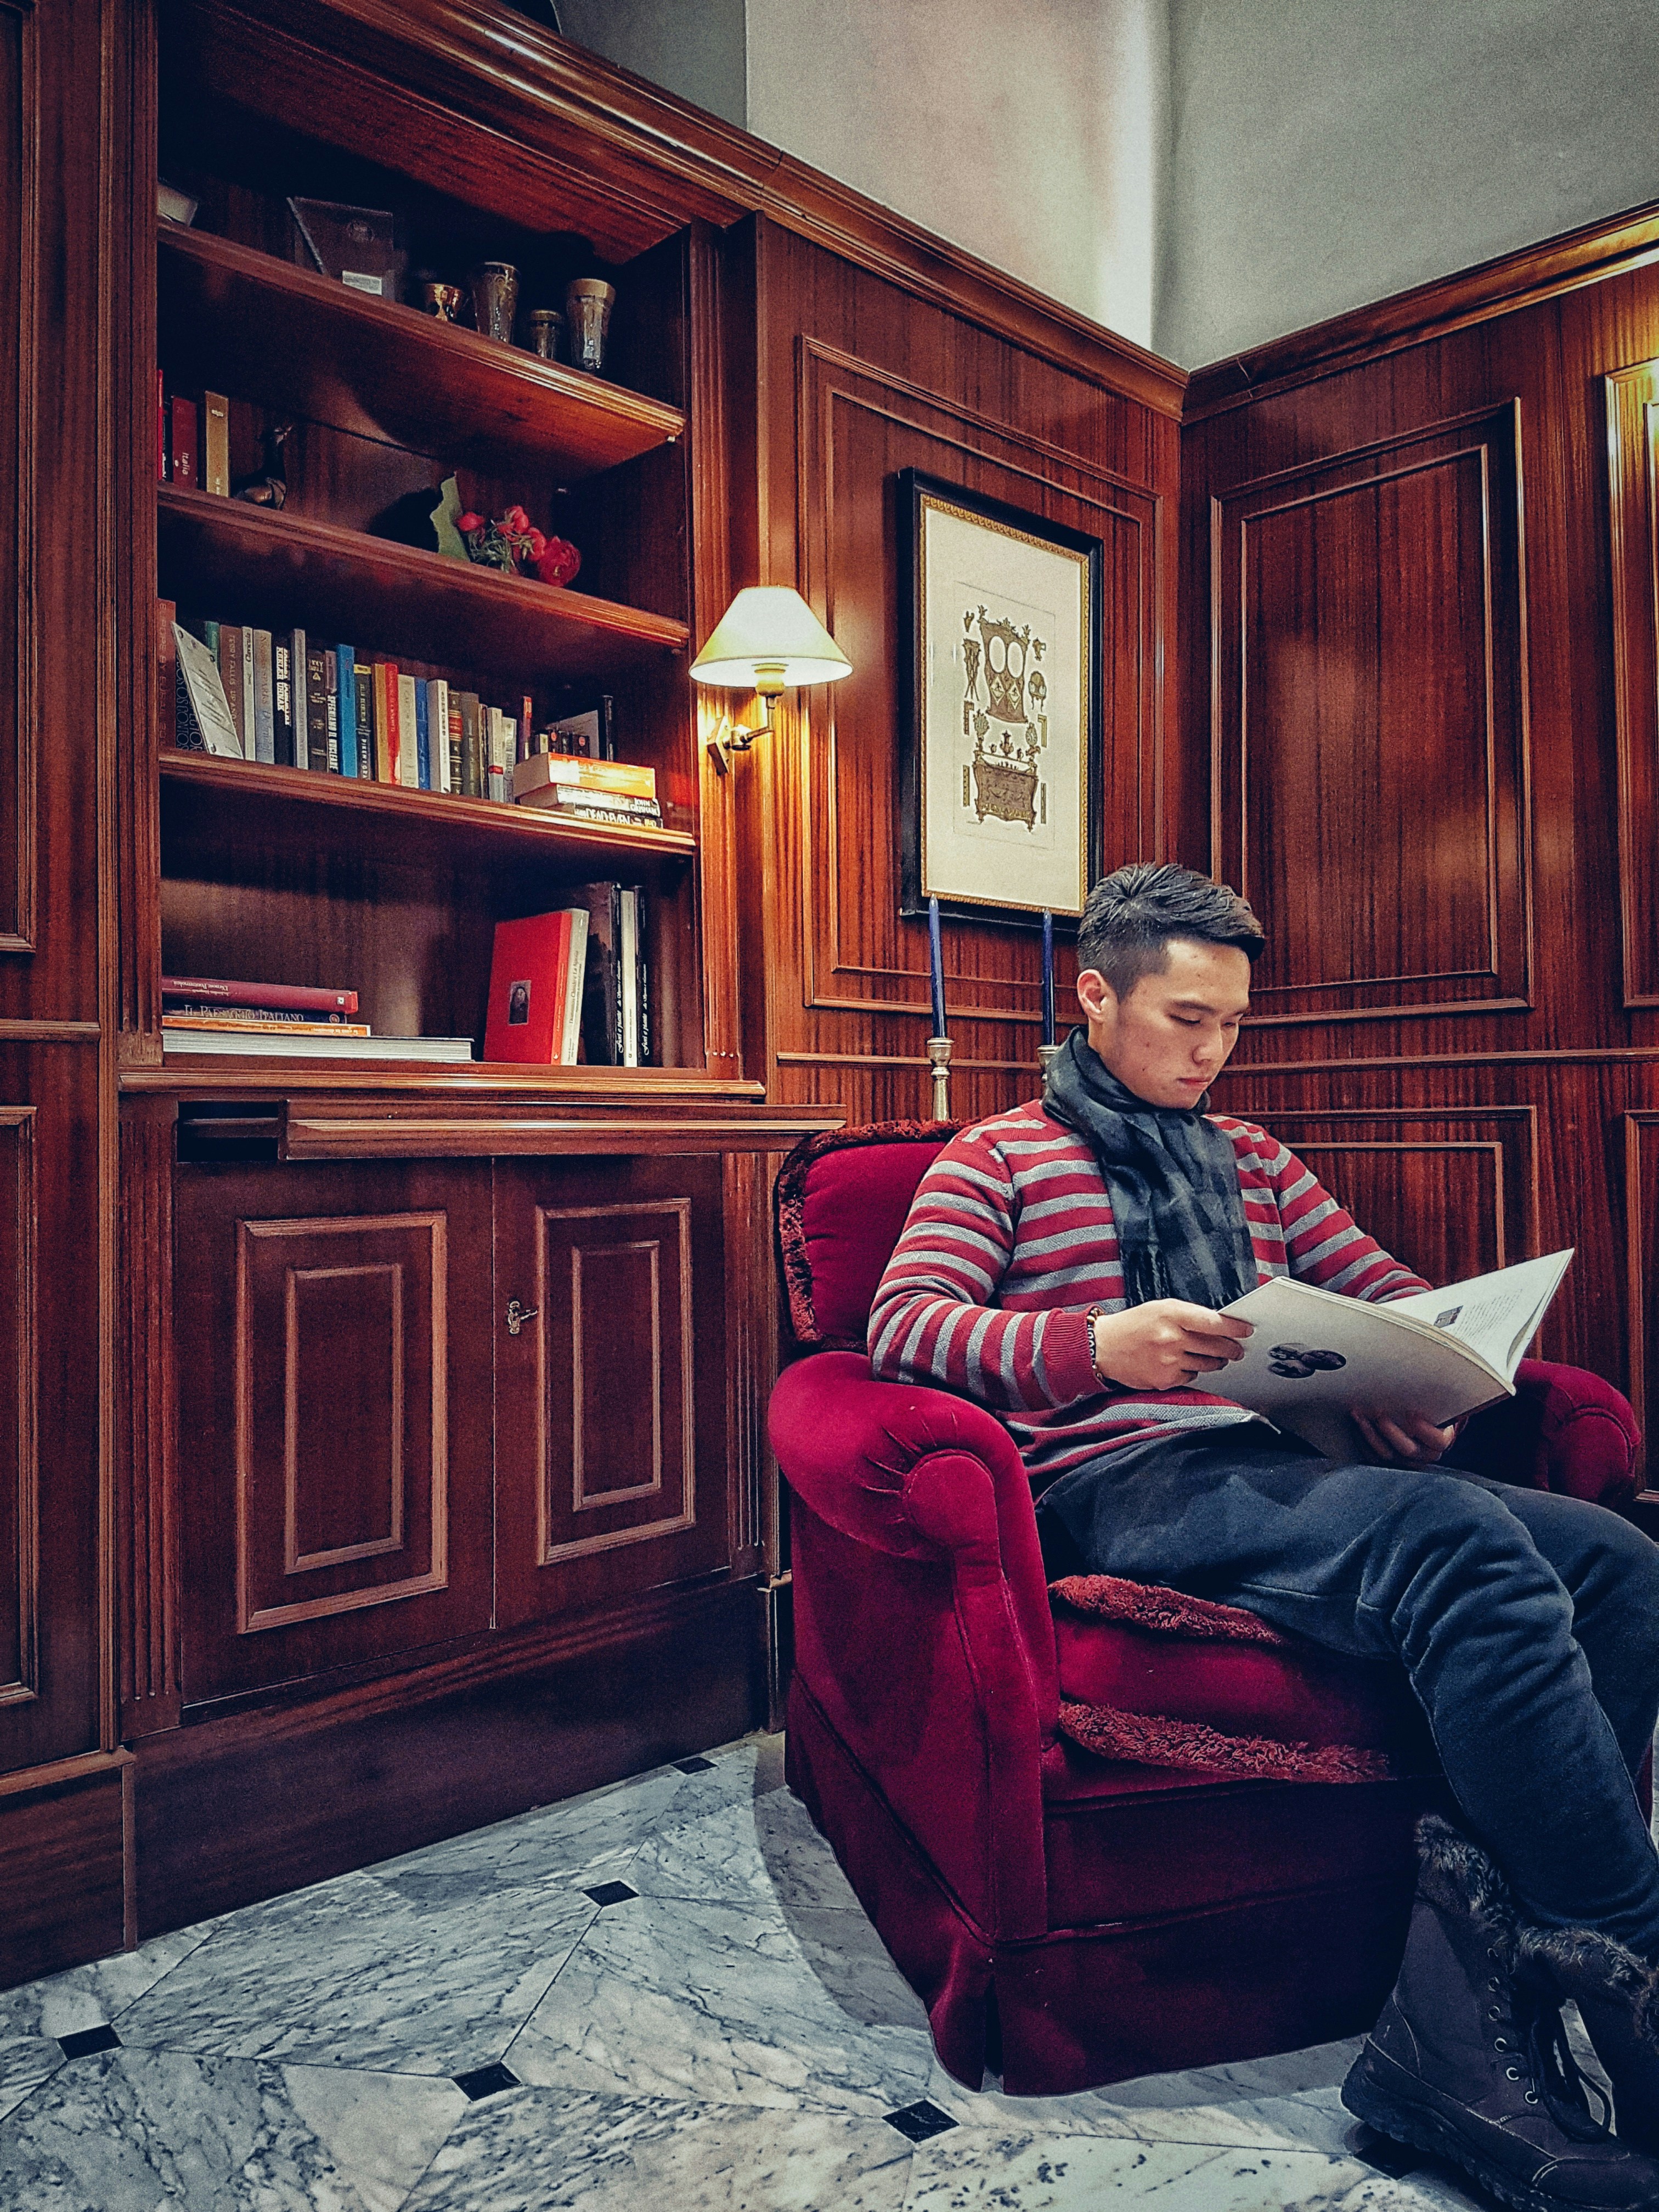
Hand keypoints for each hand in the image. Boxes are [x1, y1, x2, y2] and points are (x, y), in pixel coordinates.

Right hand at [1091, 1300, 1253, 1392]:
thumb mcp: (1160, 1308)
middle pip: (1216, 1346)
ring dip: (1215, 1361)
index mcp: (1172, 1314)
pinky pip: (1191, 1377)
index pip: (1214, 1322)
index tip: (1246, 1330)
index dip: (1234, 1328)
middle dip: (1231, 1348)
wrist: (1103, 1347)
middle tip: (1237, 1349)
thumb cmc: (1133, 1325)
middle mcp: (1172, 1337)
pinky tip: (1183, 1364)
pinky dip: (1192, 1372)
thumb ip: (1188, 1315)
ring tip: (1215, 1357)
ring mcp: (1169, 1361)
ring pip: (1207, 1364)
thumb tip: (1218, 1325)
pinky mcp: (1165, 1380)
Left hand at [1351, 1410, 1455, 1464]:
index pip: (1437, 1441)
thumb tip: (1454, 1382)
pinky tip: (1357, 1425)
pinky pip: (1372, 1456)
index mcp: (1439, 1442)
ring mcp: (1403, 1460)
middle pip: (1407, 1449)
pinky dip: (1362, 1440)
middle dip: (1391, 1431)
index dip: (1425, 1429)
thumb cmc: (1429, 1413)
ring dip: (1370, 1434)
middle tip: (1379, 1414)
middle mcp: (1422, 1455)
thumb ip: (1440, 1400)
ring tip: (1360, 1417)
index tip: (1412, 1413)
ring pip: (1386, 1454)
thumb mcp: (1438, 1406)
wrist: (1421, 1427)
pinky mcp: (1386, 1459)